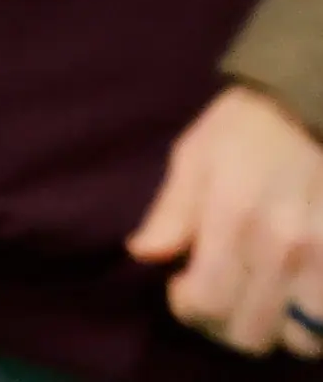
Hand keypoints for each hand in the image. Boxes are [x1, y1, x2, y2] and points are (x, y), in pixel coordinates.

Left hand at [128, 83, 322, 356]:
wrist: (308, 108)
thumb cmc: (243, 129)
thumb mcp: (193, 157)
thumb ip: (170, 212)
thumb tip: (142, 253)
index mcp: (233, 217)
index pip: (207, 303)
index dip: (187, 307)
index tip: (183, 285)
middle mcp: (282, 247)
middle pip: (250, 333)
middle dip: (224, 326)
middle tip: (218, 298)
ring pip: (299, 340)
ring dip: (273, 331)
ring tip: (258, 303)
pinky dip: (311, 325)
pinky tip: (293, 301)